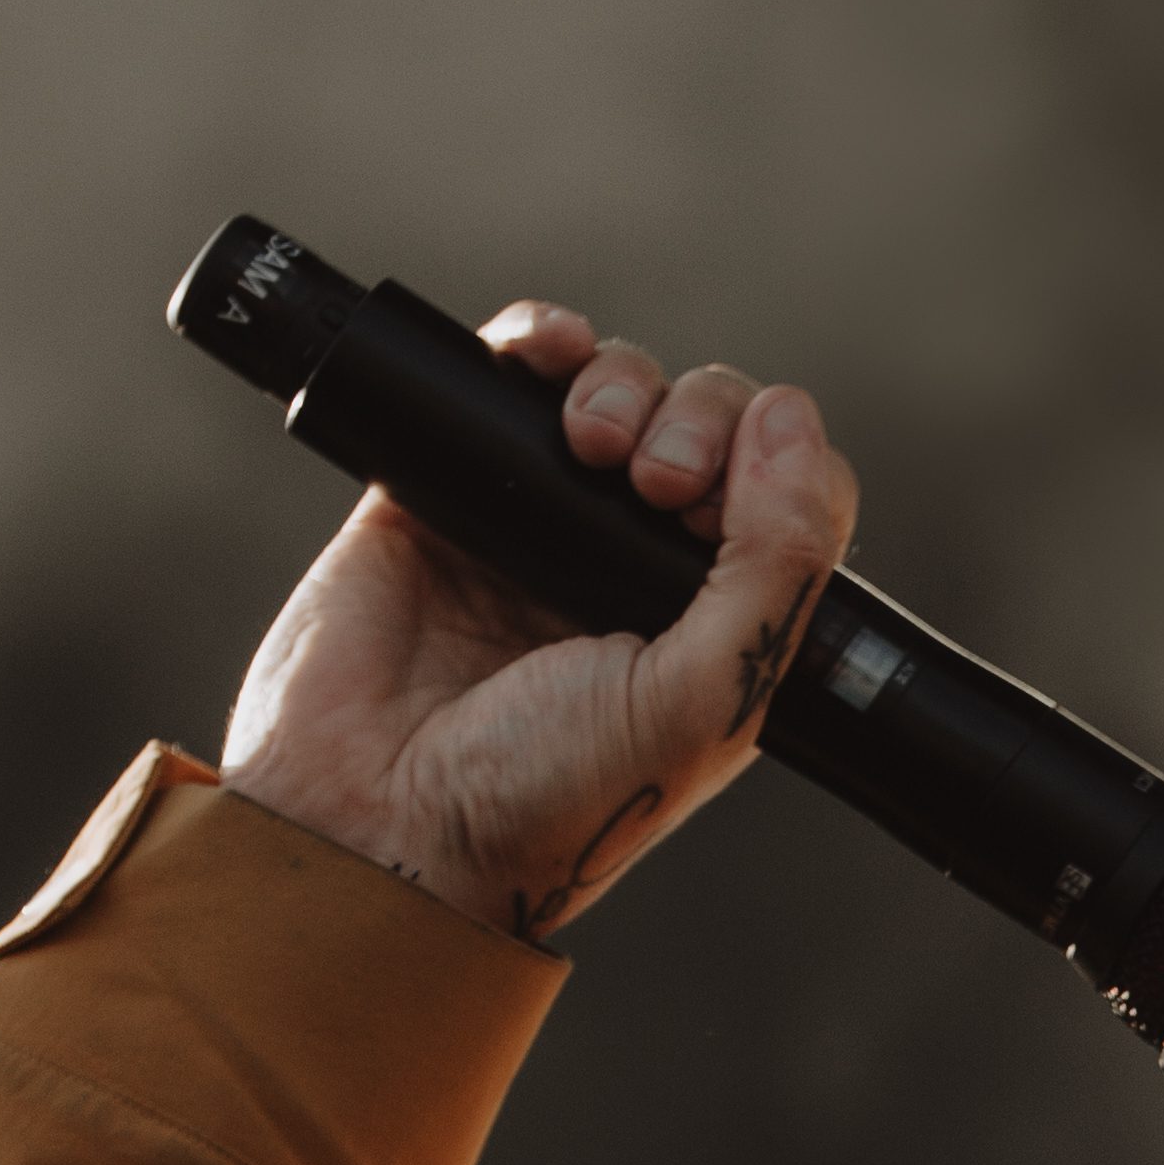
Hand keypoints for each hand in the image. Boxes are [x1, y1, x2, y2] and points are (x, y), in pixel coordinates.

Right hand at [221, 311, 858, 943]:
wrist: (371, 824)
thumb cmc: (541, 797)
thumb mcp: (700, 700)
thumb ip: (775, 567)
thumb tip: (792, 422)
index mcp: (713, 628)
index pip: (786, 498)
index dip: (775, 465)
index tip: (715, 505)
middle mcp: (633, 571)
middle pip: (707, 429)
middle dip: (696, 419)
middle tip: (653, 482)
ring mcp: (539, 525)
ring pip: (616, 392)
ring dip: (624, 380)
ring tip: (591, 438)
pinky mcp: (444, 488)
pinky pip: (506, 378)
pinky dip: (538, 340)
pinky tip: (545, 351)